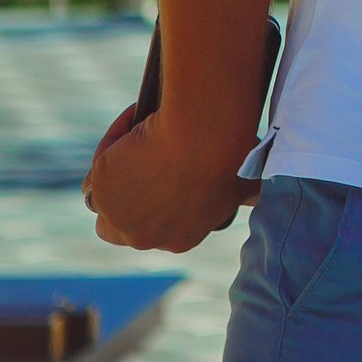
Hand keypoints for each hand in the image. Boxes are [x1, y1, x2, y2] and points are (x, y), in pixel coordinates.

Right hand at [83, 110, 260, 251]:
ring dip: (113, 174)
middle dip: (125, 197)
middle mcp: (143, 237)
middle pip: (120, 222)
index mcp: (179, 240)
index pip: (158, 228)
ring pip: (101, 197)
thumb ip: (250, 196)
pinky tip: (135, 121)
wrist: (206, 135)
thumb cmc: (232, 157)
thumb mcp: (246, 185)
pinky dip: (115, 139)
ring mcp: (118, 213)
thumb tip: (260, 197)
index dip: (157, 203)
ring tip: (134, 144)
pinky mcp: (100, 183)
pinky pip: (102, 160)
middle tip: (141, 162)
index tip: (164, 176)